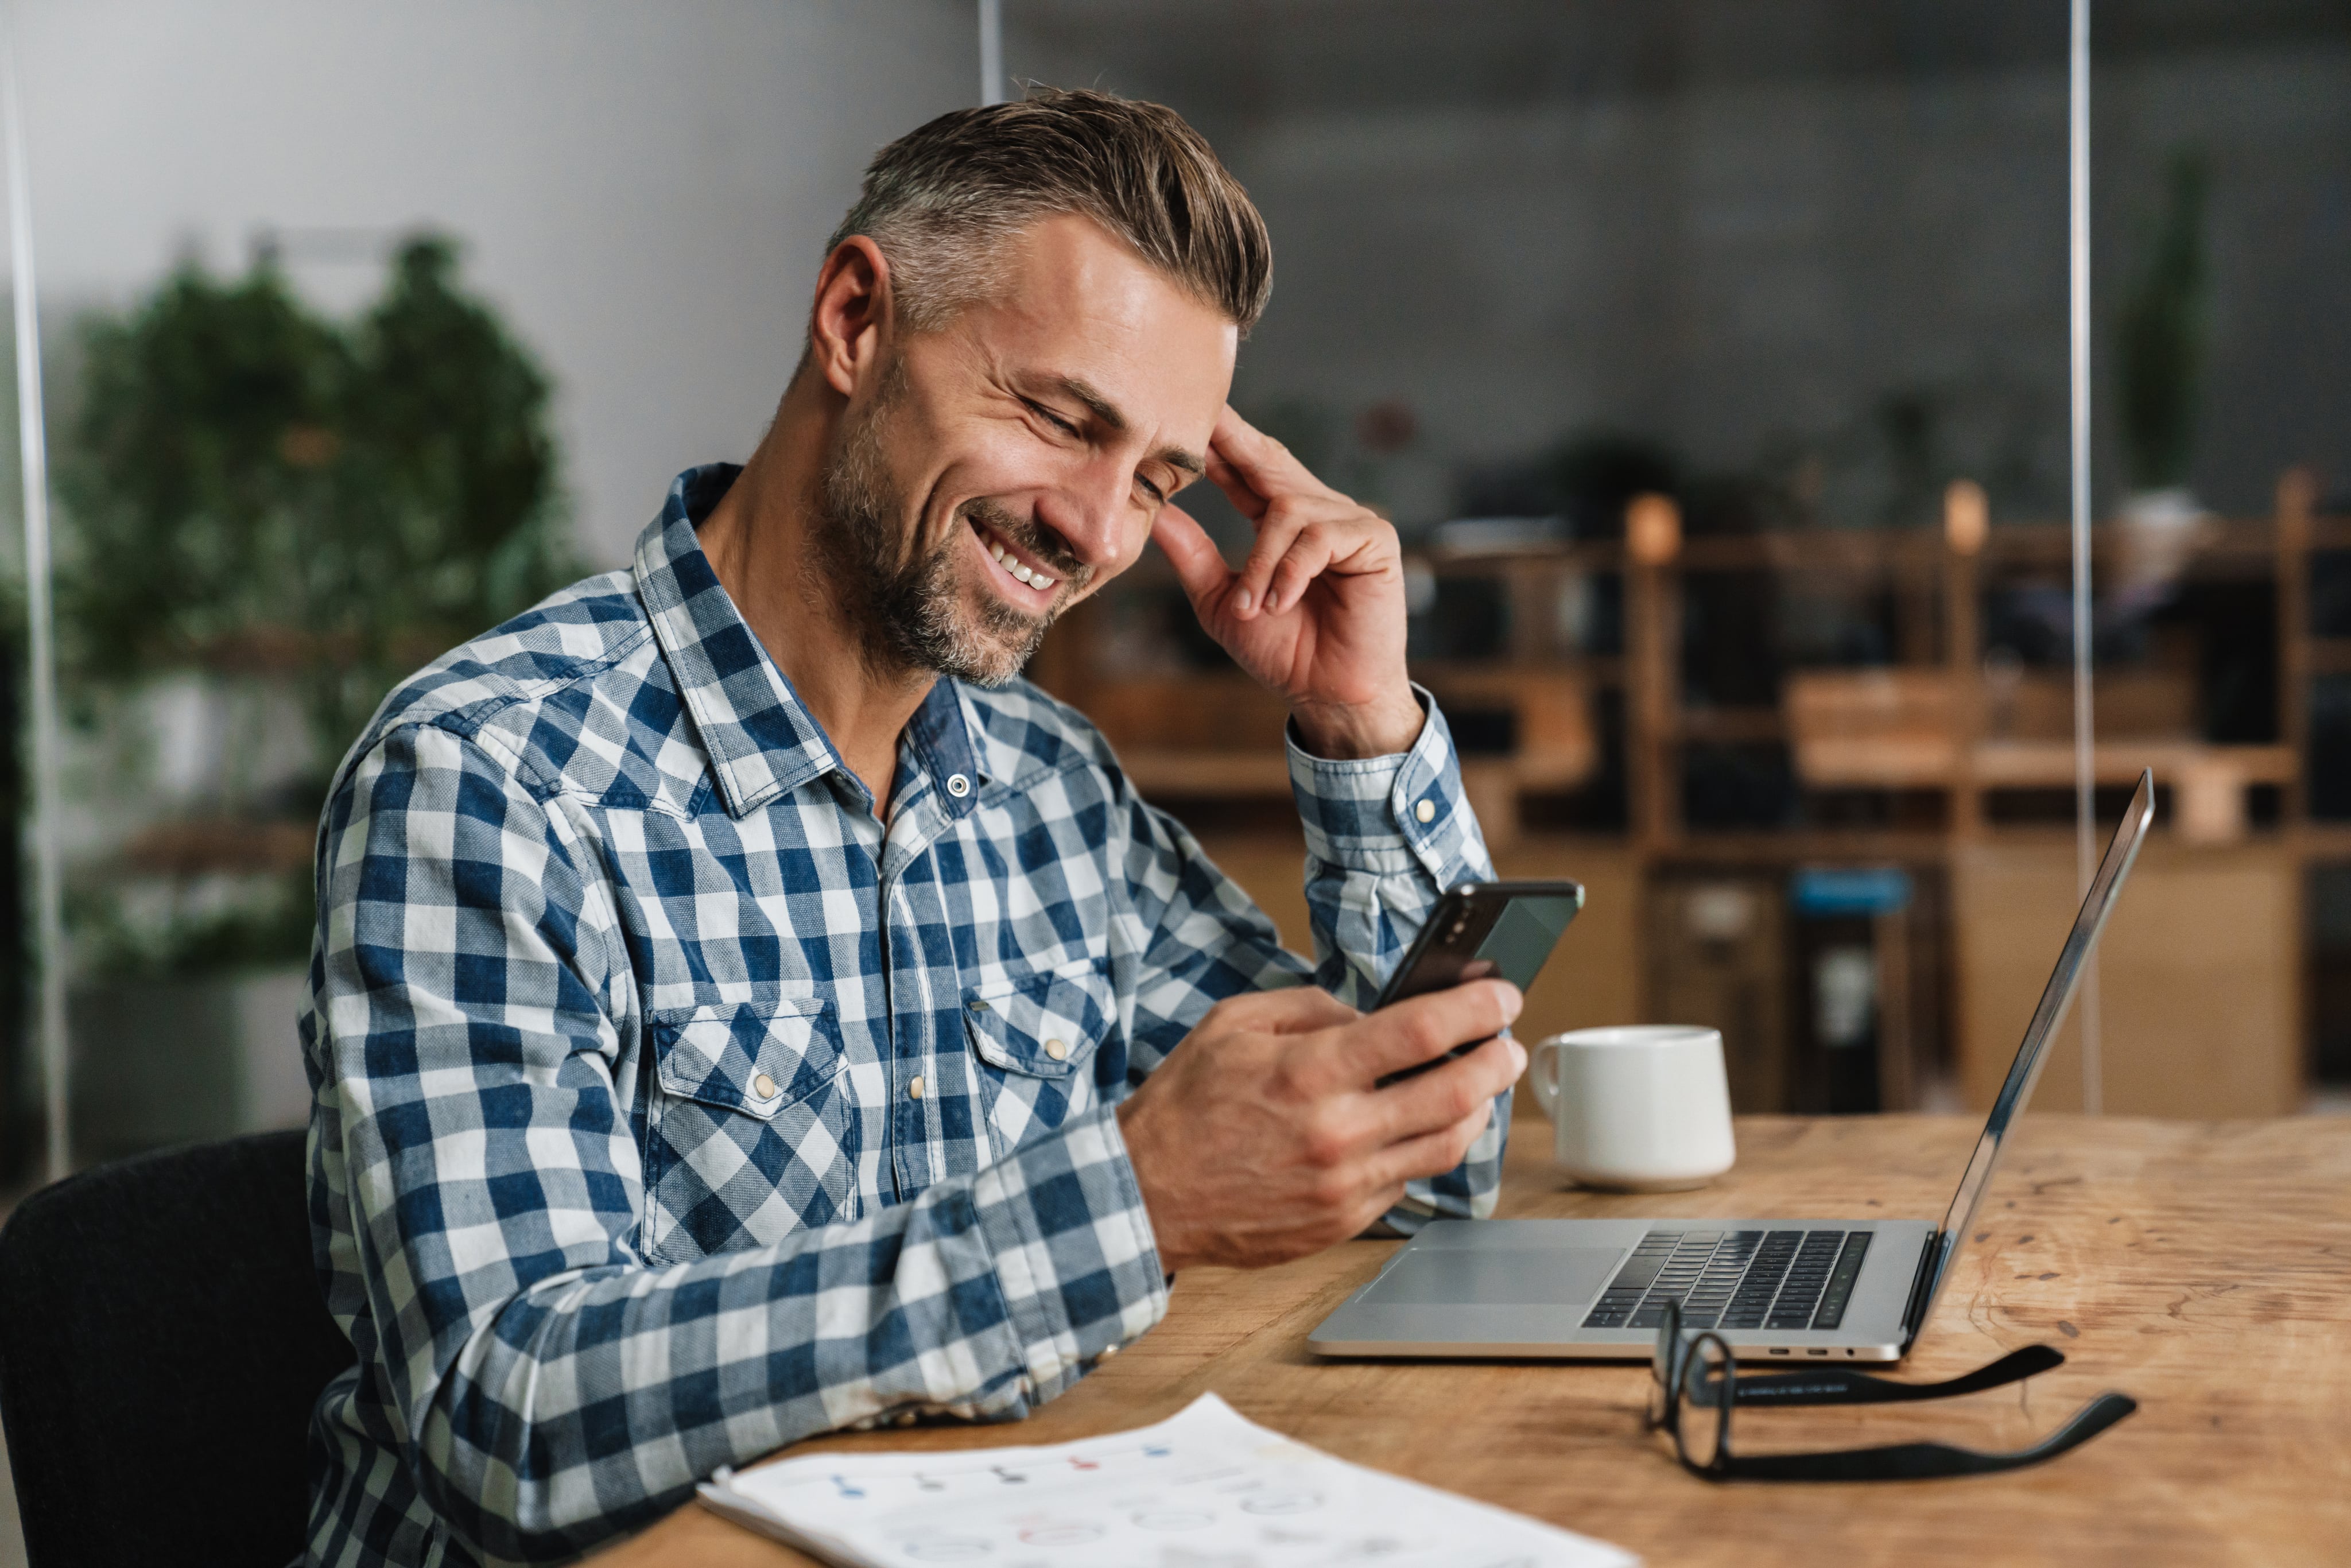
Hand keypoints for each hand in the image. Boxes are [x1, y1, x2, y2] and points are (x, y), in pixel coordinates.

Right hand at [1115, 980, 1525, 1272]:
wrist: (1146, 1195)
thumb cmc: (1185, 1104)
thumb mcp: (1234, 1023)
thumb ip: (1311, 1007)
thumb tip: (1371, 1014)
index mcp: (1309, 1072)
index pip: (1421, 1032)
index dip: (1476, 1009)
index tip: (1503, 995)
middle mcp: (1337, 1133)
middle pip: (1455, 1094)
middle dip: (1497, 1061)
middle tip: (1508, 1043)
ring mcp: (1345, 1185)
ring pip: (1446, 1146)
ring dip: (1476, 1109)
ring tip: (1478, 1084)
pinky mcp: (1343, 1221)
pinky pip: (1408, 1180)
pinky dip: (1423, 1148)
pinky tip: (1416, 1126)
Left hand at [1151, 407, 1423, 758]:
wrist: (1327, 693)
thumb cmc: (1284, 651)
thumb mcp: (1221, 602)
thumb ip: (1193, 556)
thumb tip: (1155, 514)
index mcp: (1281, 522)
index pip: (1246, 470)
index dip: (1219, 442)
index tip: (1186, 415)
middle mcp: (1317, 511)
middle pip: (1271, 461)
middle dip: (1237, 441)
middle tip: (1206, 419)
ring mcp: (1349, 521)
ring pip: (1288, 510)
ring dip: (1261, 564)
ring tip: (1255, 607)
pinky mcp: (1374, 540)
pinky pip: (1320, 537)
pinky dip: (1292, 571)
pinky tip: (1283, 603)